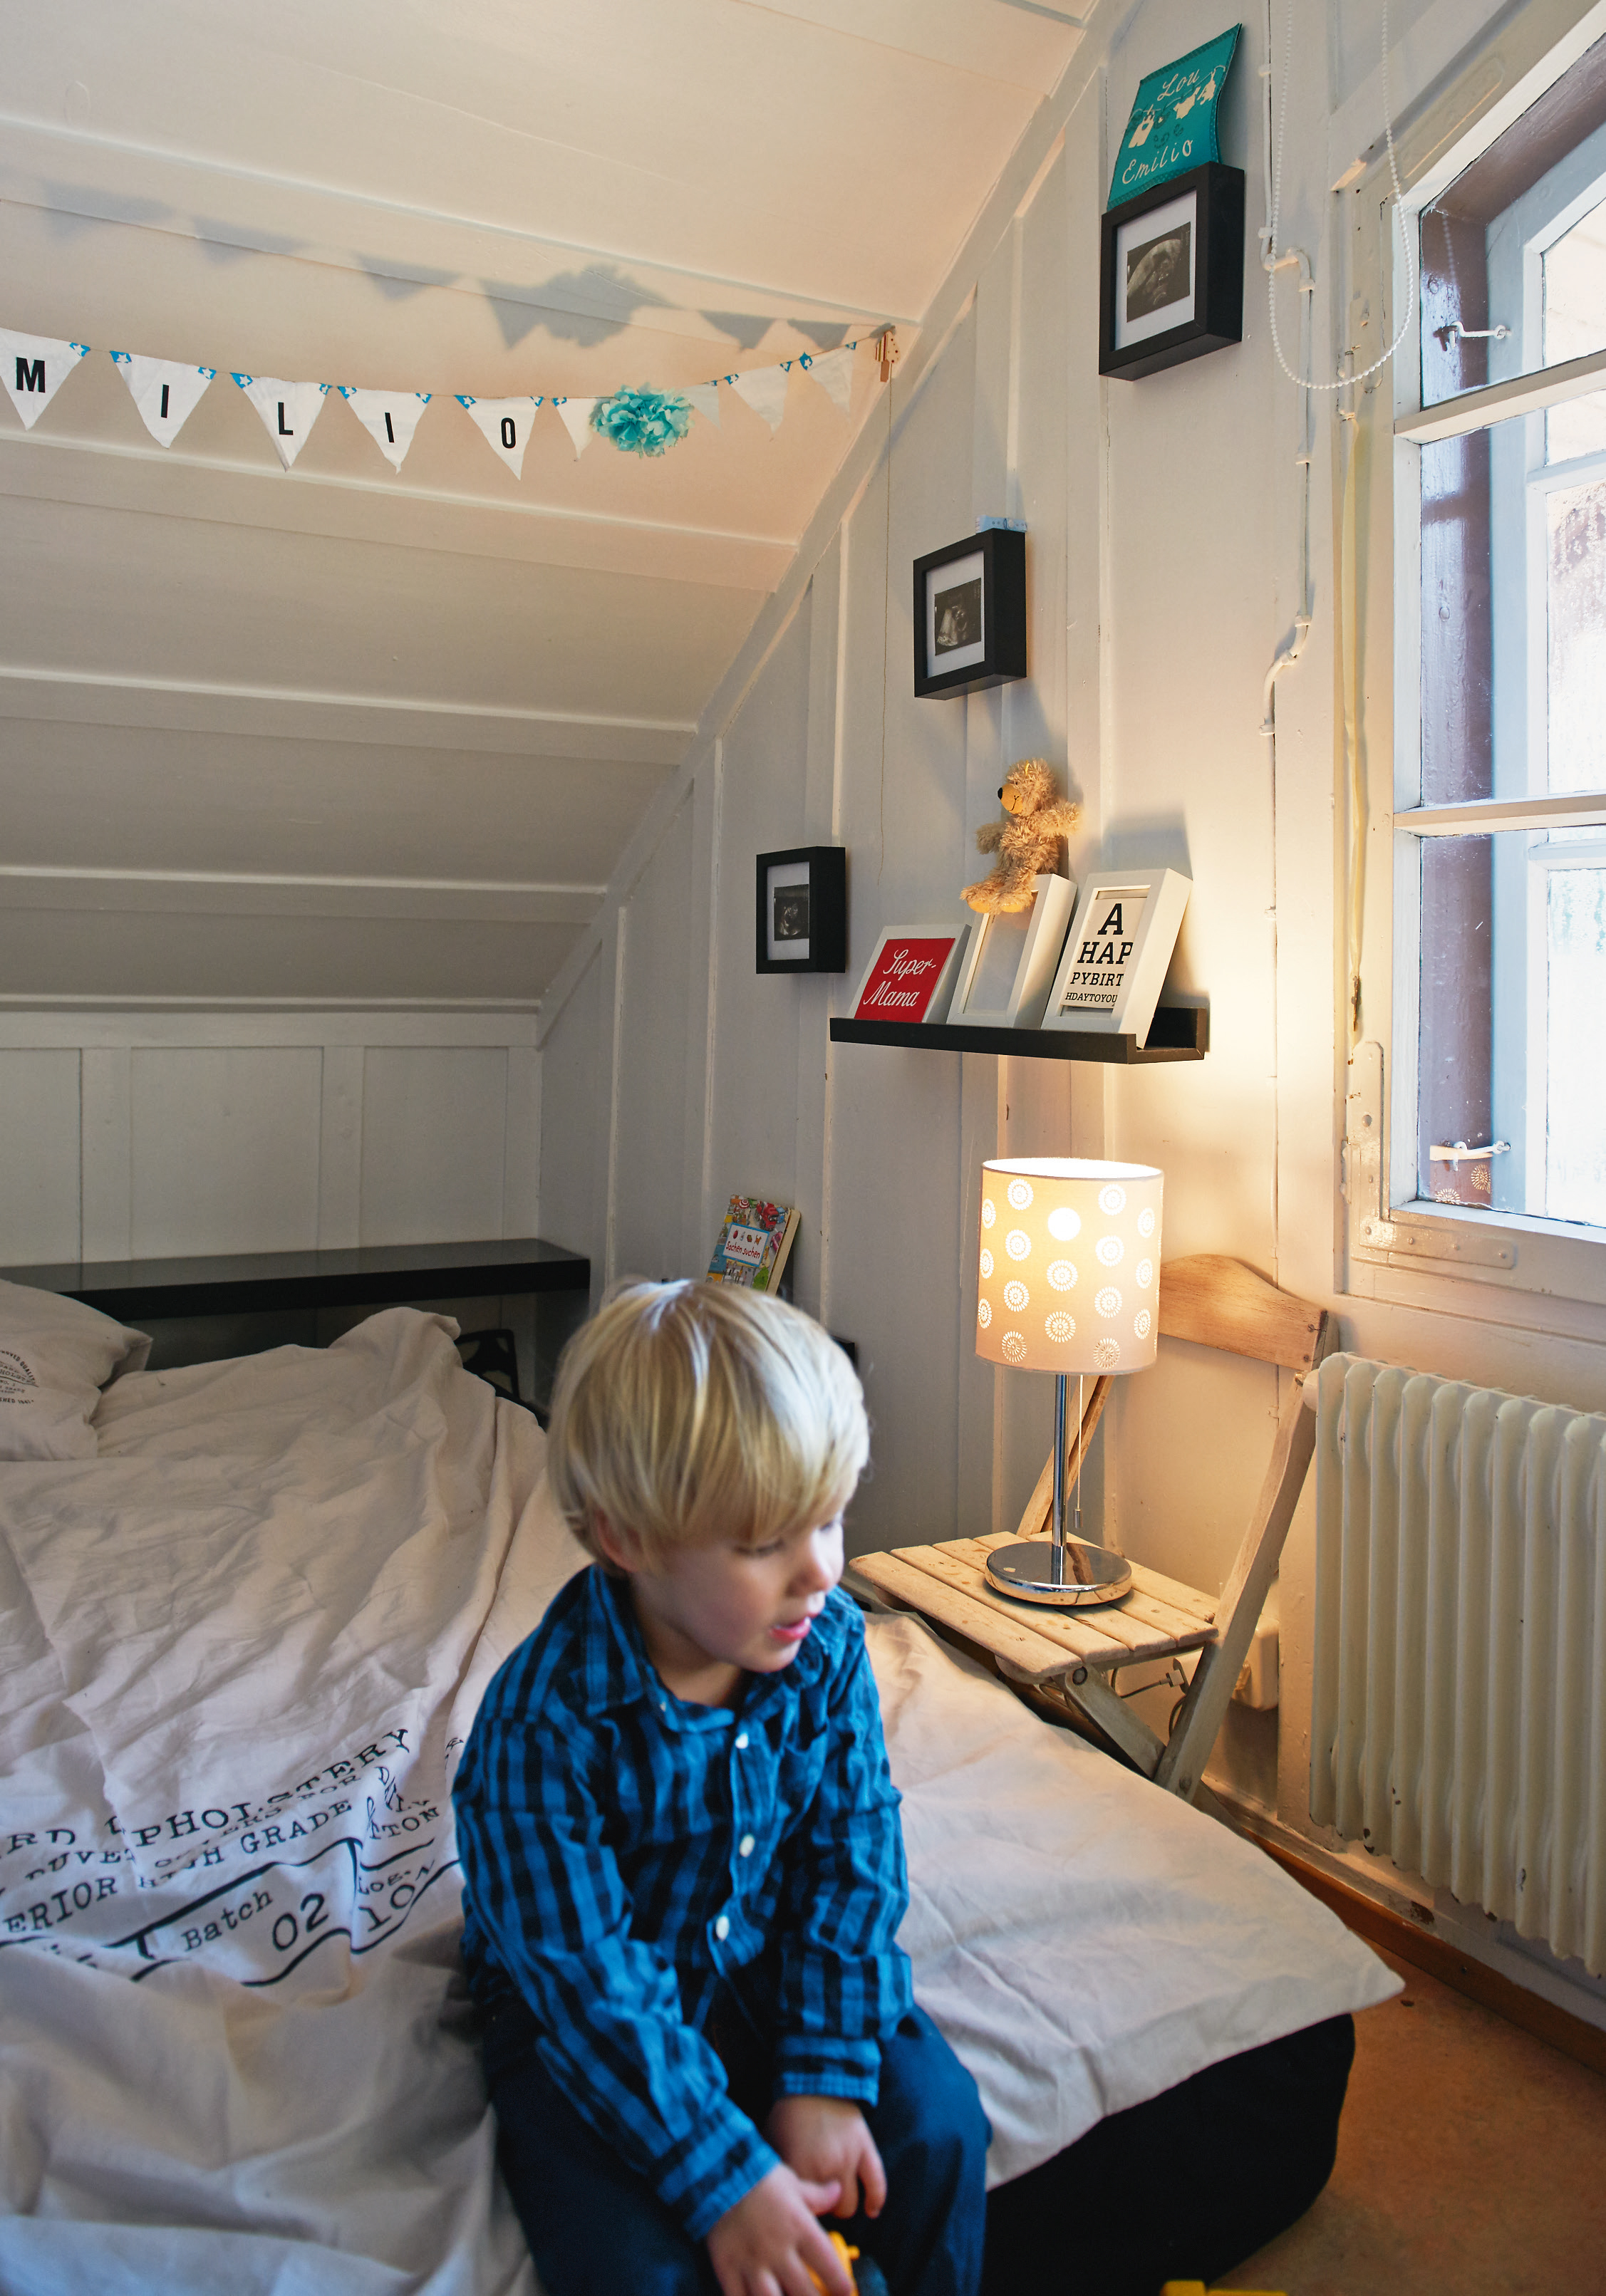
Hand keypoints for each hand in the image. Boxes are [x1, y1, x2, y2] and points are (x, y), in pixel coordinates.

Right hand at [706, 2162, 851, 2295]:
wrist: (717, 2174)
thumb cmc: (760, 2177)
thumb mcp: (793, 2182)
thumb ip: (818, 2194)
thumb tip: (837, 2191)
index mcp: (799, 2228)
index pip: (828, 2265)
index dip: (841, 2285)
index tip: (847, 2292)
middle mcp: (778, 2250)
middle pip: (804, 2292)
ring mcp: (752, 2262)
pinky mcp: (728, 2268)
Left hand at [765, 2096, 885, 2224]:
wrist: (813, 2079)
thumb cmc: (788, 2114)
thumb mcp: (774, 2145)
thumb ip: (780, 2176)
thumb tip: (784, 2200)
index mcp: (799, 2168)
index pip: (803, 2209)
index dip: (801, 2210)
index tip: (799, 2208)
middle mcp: (825, 2168)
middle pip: (828, 2212)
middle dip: (822, 2209)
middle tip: (817, 2201)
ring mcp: (848, 2159)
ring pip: (849, 2205)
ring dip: (842, 2204)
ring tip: (836, 2198)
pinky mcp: (865, 2147)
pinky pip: (877, 2183)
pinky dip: (875, 2200)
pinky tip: (871, 2210)